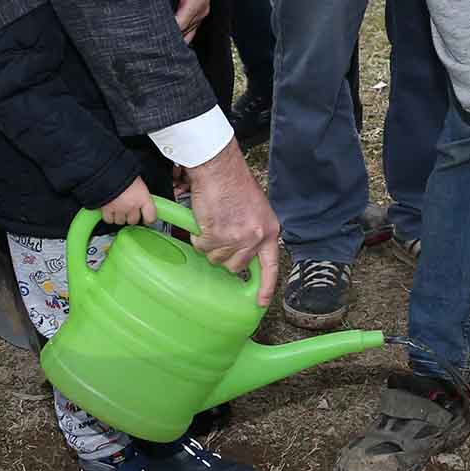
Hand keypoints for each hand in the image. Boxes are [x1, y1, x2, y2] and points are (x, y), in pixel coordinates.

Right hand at [99, 176, 158, 226]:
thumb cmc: (122, 171)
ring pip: (121, 221)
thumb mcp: (137, 180)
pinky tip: (109, 210)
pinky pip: (109, 220)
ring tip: (118, 208)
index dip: (149, 219)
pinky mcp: (106, 211)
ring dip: (120, 217)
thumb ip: (140, 192)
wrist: (105, 170)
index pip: (151, 217)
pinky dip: (109, 217)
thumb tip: (140, 196)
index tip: (147, 219)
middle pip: (134, 220)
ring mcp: (119, 209)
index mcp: (143, 197)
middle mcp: (132, 206)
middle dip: (131, 216)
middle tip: (129, 209)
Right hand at [186, 138, 280, 304]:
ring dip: (210, 245)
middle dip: (225, 255)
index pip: (270, 266)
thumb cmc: (234, 184)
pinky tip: (204, 221)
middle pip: (236, 266)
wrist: (219, 168)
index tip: (262, 302)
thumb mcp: (256, 210)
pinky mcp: (217, 234)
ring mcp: (236, 237)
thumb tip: (246, 252)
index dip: (267, 287)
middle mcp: (256, 237)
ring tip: (213, 224)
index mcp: (269, 230)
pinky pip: (202, 247)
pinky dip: (198, 236)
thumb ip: (254, 233)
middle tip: (220, 236)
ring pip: (217, 258)